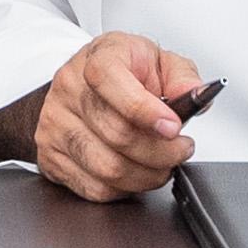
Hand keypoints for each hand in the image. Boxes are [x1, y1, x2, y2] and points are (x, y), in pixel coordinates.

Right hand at [0, 31, 201, 200]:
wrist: (84, 86)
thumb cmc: (124, 73)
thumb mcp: (159, 61)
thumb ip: (182, 77)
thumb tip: (197, 96)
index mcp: (97, 58)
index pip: (111, 81)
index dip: (146, 110)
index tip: (174, 127)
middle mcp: (69, 89)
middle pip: (117, 134)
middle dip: (162, 152)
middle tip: (181, 150)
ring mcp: (55, 124)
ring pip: (107, 168)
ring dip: (147, 175)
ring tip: (163, 165)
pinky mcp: (50, 156)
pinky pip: (94, 188)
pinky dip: (125, 189)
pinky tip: (137, 173)